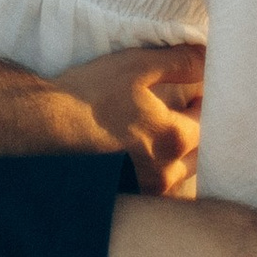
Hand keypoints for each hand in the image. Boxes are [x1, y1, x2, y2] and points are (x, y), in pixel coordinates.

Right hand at [58, 43, 203, 196]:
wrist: (47, 127)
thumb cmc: (92, 95)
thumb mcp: (138, 66)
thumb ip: (180, 62)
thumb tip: (209, 58)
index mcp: (174, 139)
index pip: (209, 122)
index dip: (205, 103)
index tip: (196, 90)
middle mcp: (166, 173)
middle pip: (200, 152)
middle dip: (197, 130)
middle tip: (184, 109)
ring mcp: (146, 190)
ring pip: (180, 172)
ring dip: (180, 152)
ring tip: (163, 132)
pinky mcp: (128, 197)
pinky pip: (158, 187)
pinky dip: (160, 170)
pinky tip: (143, 155)